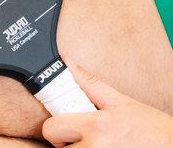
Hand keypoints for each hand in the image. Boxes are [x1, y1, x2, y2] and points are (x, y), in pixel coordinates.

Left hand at [42, 58, 172, 147]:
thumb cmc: (152, 130)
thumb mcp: (120, 102)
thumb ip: (89, 84)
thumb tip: (68, 64)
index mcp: (96, 127)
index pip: (51, 128)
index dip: (57, 125)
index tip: (66, 123)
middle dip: (67, 142)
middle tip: (84, 137)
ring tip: (97, 145)